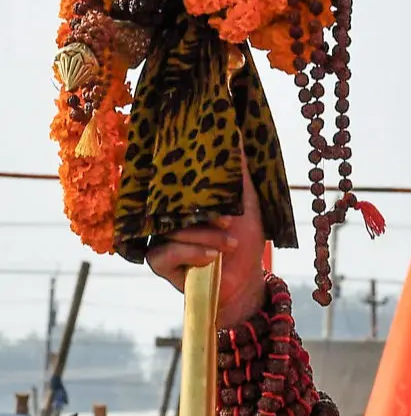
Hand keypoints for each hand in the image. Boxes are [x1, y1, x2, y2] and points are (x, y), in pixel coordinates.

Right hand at [147, 159, 267, 326]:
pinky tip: (211, 256)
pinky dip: (192, 253)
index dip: (186, 180)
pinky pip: (165, 252)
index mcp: (185, 202)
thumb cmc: (245, 243)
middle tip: (228, 220)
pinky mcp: (158, 262)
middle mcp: (168, 217)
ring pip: (172, 229)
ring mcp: (160, 238)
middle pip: (170, 205)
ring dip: (206, 236)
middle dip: (203, 213)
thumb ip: (239, 174)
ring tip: (229, 244)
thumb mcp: (247, 205)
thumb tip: (237, 133)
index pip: (174, 184)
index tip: (207, 180)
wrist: (246, 282)